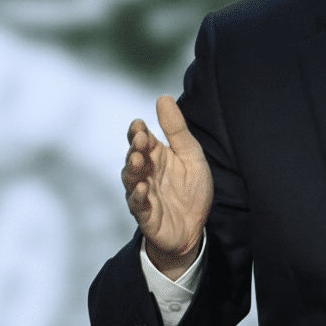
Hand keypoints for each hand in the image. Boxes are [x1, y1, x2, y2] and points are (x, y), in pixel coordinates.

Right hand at [122, 95, 213, 279]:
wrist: (194, 228)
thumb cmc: (191, 189)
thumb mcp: (190, 156)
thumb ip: (177, 130)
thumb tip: (163, 97)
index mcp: (156, 156)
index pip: (141, 138)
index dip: (138, 131)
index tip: (140, 124)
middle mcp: (145, 172)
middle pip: (133, 156)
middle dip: (135, 147)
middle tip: (140, 139)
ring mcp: (143, 193)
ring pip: (131, 179)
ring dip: (132, 168)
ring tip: (137, 158)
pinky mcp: (145, 214)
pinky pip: (138, 204)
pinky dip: (139, 196)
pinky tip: (143, 188)